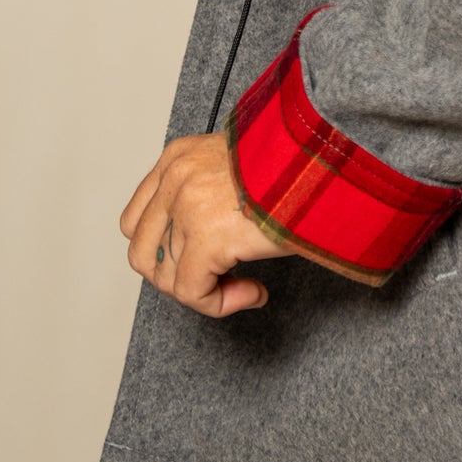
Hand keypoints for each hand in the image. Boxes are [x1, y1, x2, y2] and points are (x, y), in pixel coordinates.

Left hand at [119, 131, 291, 316]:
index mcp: (178, 158)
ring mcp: (187, 208)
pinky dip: (219, 303)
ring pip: (168, 278)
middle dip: (177, 278)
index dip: (162, 251)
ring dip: (205, 293)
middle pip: (143, 253)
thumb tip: (203, 246)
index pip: (136, 220)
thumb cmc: (296, 164)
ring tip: (245, 286)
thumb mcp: (237, 166)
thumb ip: (209, 193)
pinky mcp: (207, 237)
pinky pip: (193, 292)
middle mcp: (175, 179)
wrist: (324, 160)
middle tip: (216, 281)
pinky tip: (253, 292)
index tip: (196, 262)